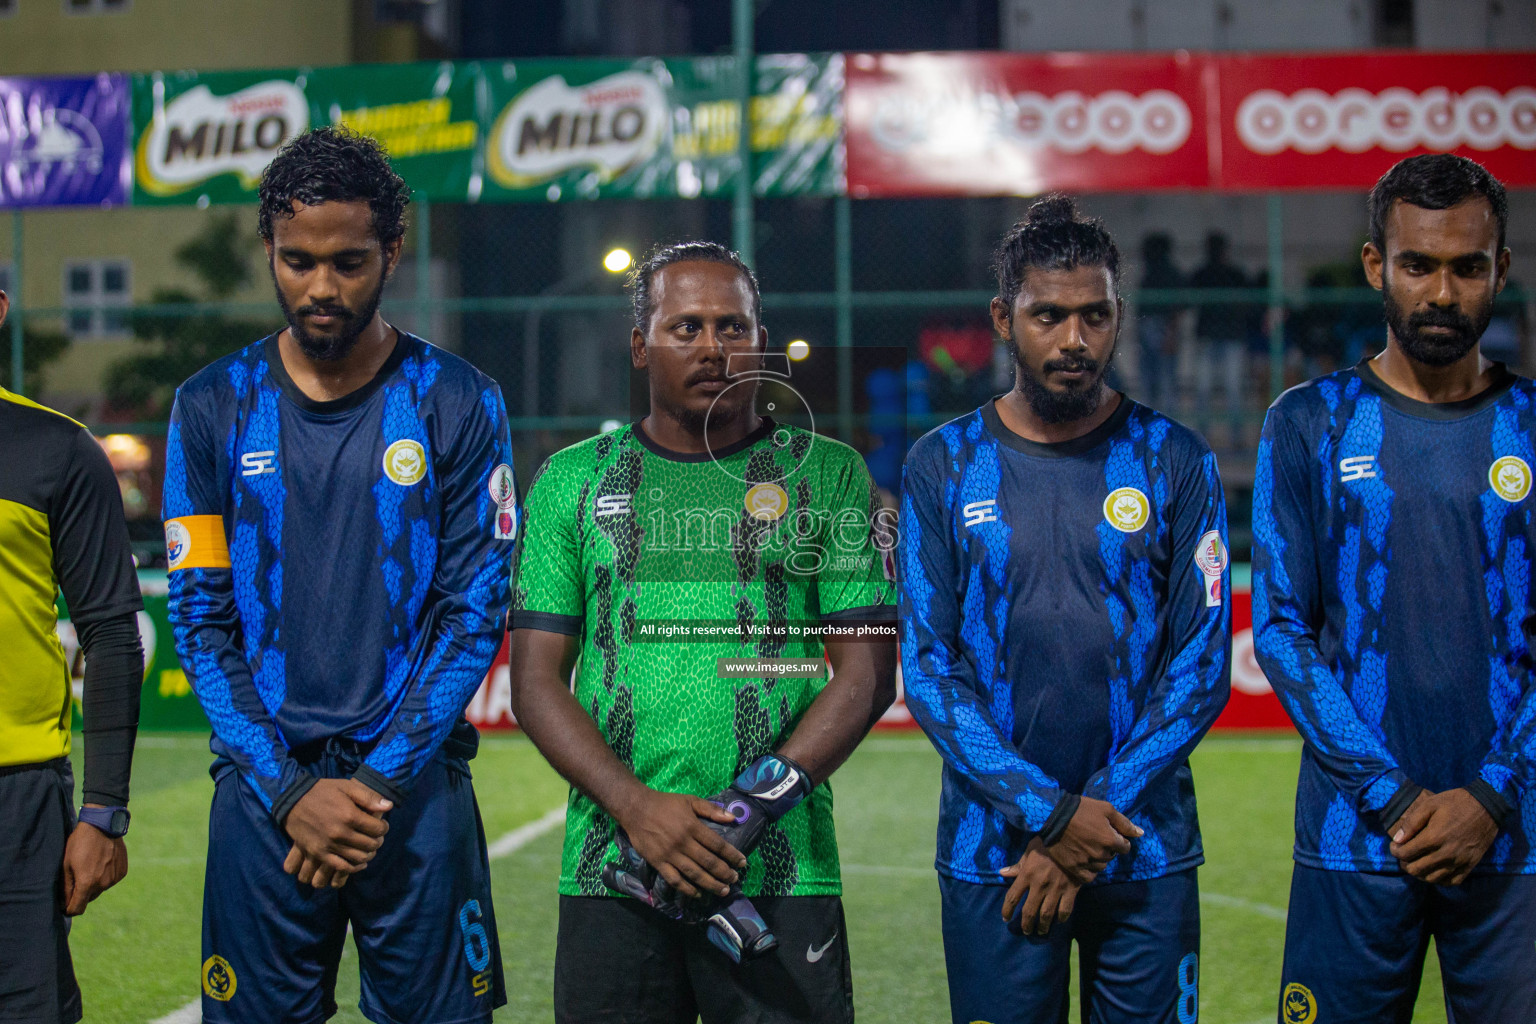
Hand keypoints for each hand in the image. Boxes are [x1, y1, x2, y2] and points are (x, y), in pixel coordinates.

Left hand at [62, 812, 128, 915]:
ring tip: (91, 866)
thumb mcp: (66, 865)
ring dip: (94, 884)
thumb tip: (65, 904)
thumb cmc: (80, 843)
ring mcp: (114, 878)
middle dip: (82, 893)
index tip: (66, 904)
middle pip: (89, 899)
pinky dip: (105, 876)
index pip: (77, 909)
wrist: (103, 825)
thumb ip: (66, 887)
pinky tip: (102, 862)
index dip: (69, 909)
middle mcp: (103, 884)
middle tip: (78, 876)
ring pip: (100, 889)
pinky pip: (110, 880)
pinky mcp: (122, 872)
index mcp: (87, 884)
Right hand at [280, 779, 390, 887]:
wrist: (292, 801)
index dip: (384, 828)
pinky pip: (341, 867)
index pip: (377, 829)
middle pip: (370, 845)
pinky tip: (358, 862)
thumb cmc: (322, 791)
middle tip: (377, 837)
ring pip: (359, 858)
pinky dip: (353, 867)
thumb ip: (368, 797)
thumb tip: (388, 806)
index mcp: (349, 815)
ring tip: (369, 848)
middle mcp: (340, 833)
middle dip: (378, 841)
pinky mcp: (318, 854)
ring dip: (368, 855)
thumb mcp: (346, 787)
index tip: (382, 826)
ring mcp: (328, 846)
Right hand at [614, 788, 746, 899]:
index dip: (732, 855)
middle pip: (708, 862)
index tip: (742, 863)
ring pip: (694, 874)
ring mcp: (670, 854)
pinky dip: (687, 889)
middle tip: (734, 879)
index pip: (717, 844)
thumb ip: (711, 809)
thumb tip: (732, 818)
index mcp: (693, 826)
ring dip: (711, 884)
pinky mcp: (658, 863)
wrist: (636, 808)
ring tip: (723, 890)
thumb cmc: (665, 804)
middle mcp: (683, 842)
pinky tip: (697, 894)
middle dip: (725, 873)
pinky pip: (675, 880)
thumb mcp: (690, 800)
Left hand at [1000, 837, 1079, 935]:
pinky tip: (1058, 921)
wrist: (1073, 840)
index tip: (1005, 918)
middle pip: (1029, 911)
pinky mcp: (1070, 891)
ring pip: (1046, 915)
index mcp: (1027, 874)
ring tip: (1041, 931)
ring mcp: (1055, 890)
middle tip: (1026, 931)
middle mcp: (1039, 885)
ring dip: (1042, 926)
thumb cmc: (1048, 844)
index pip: (1012, 897)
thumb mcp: (1029, 851)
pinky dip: (1061, 918)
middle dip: (1026, 924)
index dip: (1007, 910)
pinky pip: (1065, 910)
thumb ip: (1017, 865)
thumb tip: (1002, 873)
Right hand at [1043, 797, 1141, 884]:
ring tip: (1086, 846)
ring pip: (1101, 866)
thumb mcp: (1105, 809)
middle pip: (1112, 856)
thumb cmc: (1080, 809)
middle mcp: (1100, 854)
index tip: (1108, 832)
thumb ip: (1124, 823)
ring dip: (1098, 858)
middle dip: (1107, 848)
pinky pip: (1089, 876)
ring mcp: (1087, 862)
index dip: (1118, 839)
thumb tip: (1141, 833)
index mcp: (1110, 839)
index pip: (1125, 847)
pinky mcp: (1074, 868)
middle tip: (1094, 836)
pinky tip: (1083, 859)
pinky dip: (1089, 869)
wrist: (1052, 814)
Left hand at [1389, 789, 1497, 885]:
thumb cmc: (1455, 803)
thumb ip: (1411, 823)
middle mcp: (1446, 854)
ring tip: (1417, 862)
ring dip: (1420, 873)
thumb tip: (1397, 839)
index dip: (1395, 851)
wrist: (1486, 808)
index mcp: (1434, 837)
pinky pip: (1450, 882)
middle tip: (1404, 854)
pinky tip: (1434, 869)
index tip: (1395, 845)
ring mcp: (1459, 862)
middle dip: (1404, 863)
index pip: (1405, 854)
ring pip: (1431, 879)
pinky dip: (1439, 879)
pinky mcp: (1469, 866)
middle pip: (1416, 870)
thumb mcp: (1429, 805)